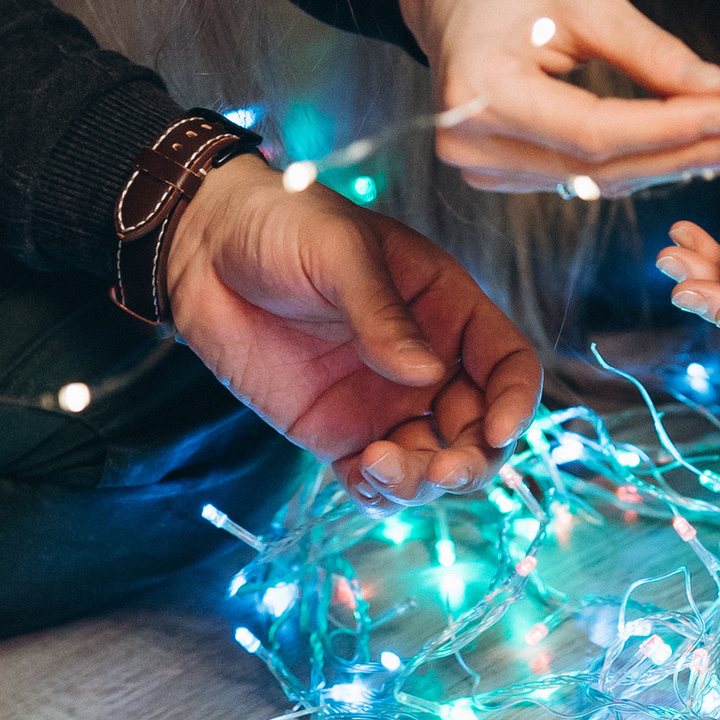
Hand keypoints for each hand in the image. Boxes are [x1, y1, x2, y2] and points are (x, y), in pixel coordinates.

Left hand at [163, 156, 540, 498]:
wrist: (203, 246)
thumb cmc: (283, 224)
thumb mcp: (340, 252)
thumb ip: (382, 314)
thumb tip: (427, 376)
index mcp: (445, 308)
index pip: (507, 363)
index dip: (516, 401)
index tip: (496, 430)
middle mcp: (425, 362)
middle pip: (478, 428)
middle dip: (471, 459)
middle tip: (441, 470)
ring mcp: (382, 402)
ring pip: (430, 463)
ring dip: (422, 482)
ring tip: (379, 466)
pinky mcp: (336, 432)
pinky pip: (374, 480)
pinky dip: (381, 495)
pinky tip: (363, 477)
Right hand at [393, 0, 719, 196]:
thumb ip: (647, 50)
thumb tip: (715, 89)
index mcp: (479, 90)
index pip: (592, 130)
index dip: (667, 127)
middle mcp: (468, 141)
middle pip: (596, 166)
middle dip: (679, 152)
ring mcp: (477, 164)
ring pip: (592, 179)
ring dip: (663, 163)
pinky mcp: (494, 172)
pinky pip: (576, 177)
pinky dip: (631, 162)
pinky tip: (681, 147)